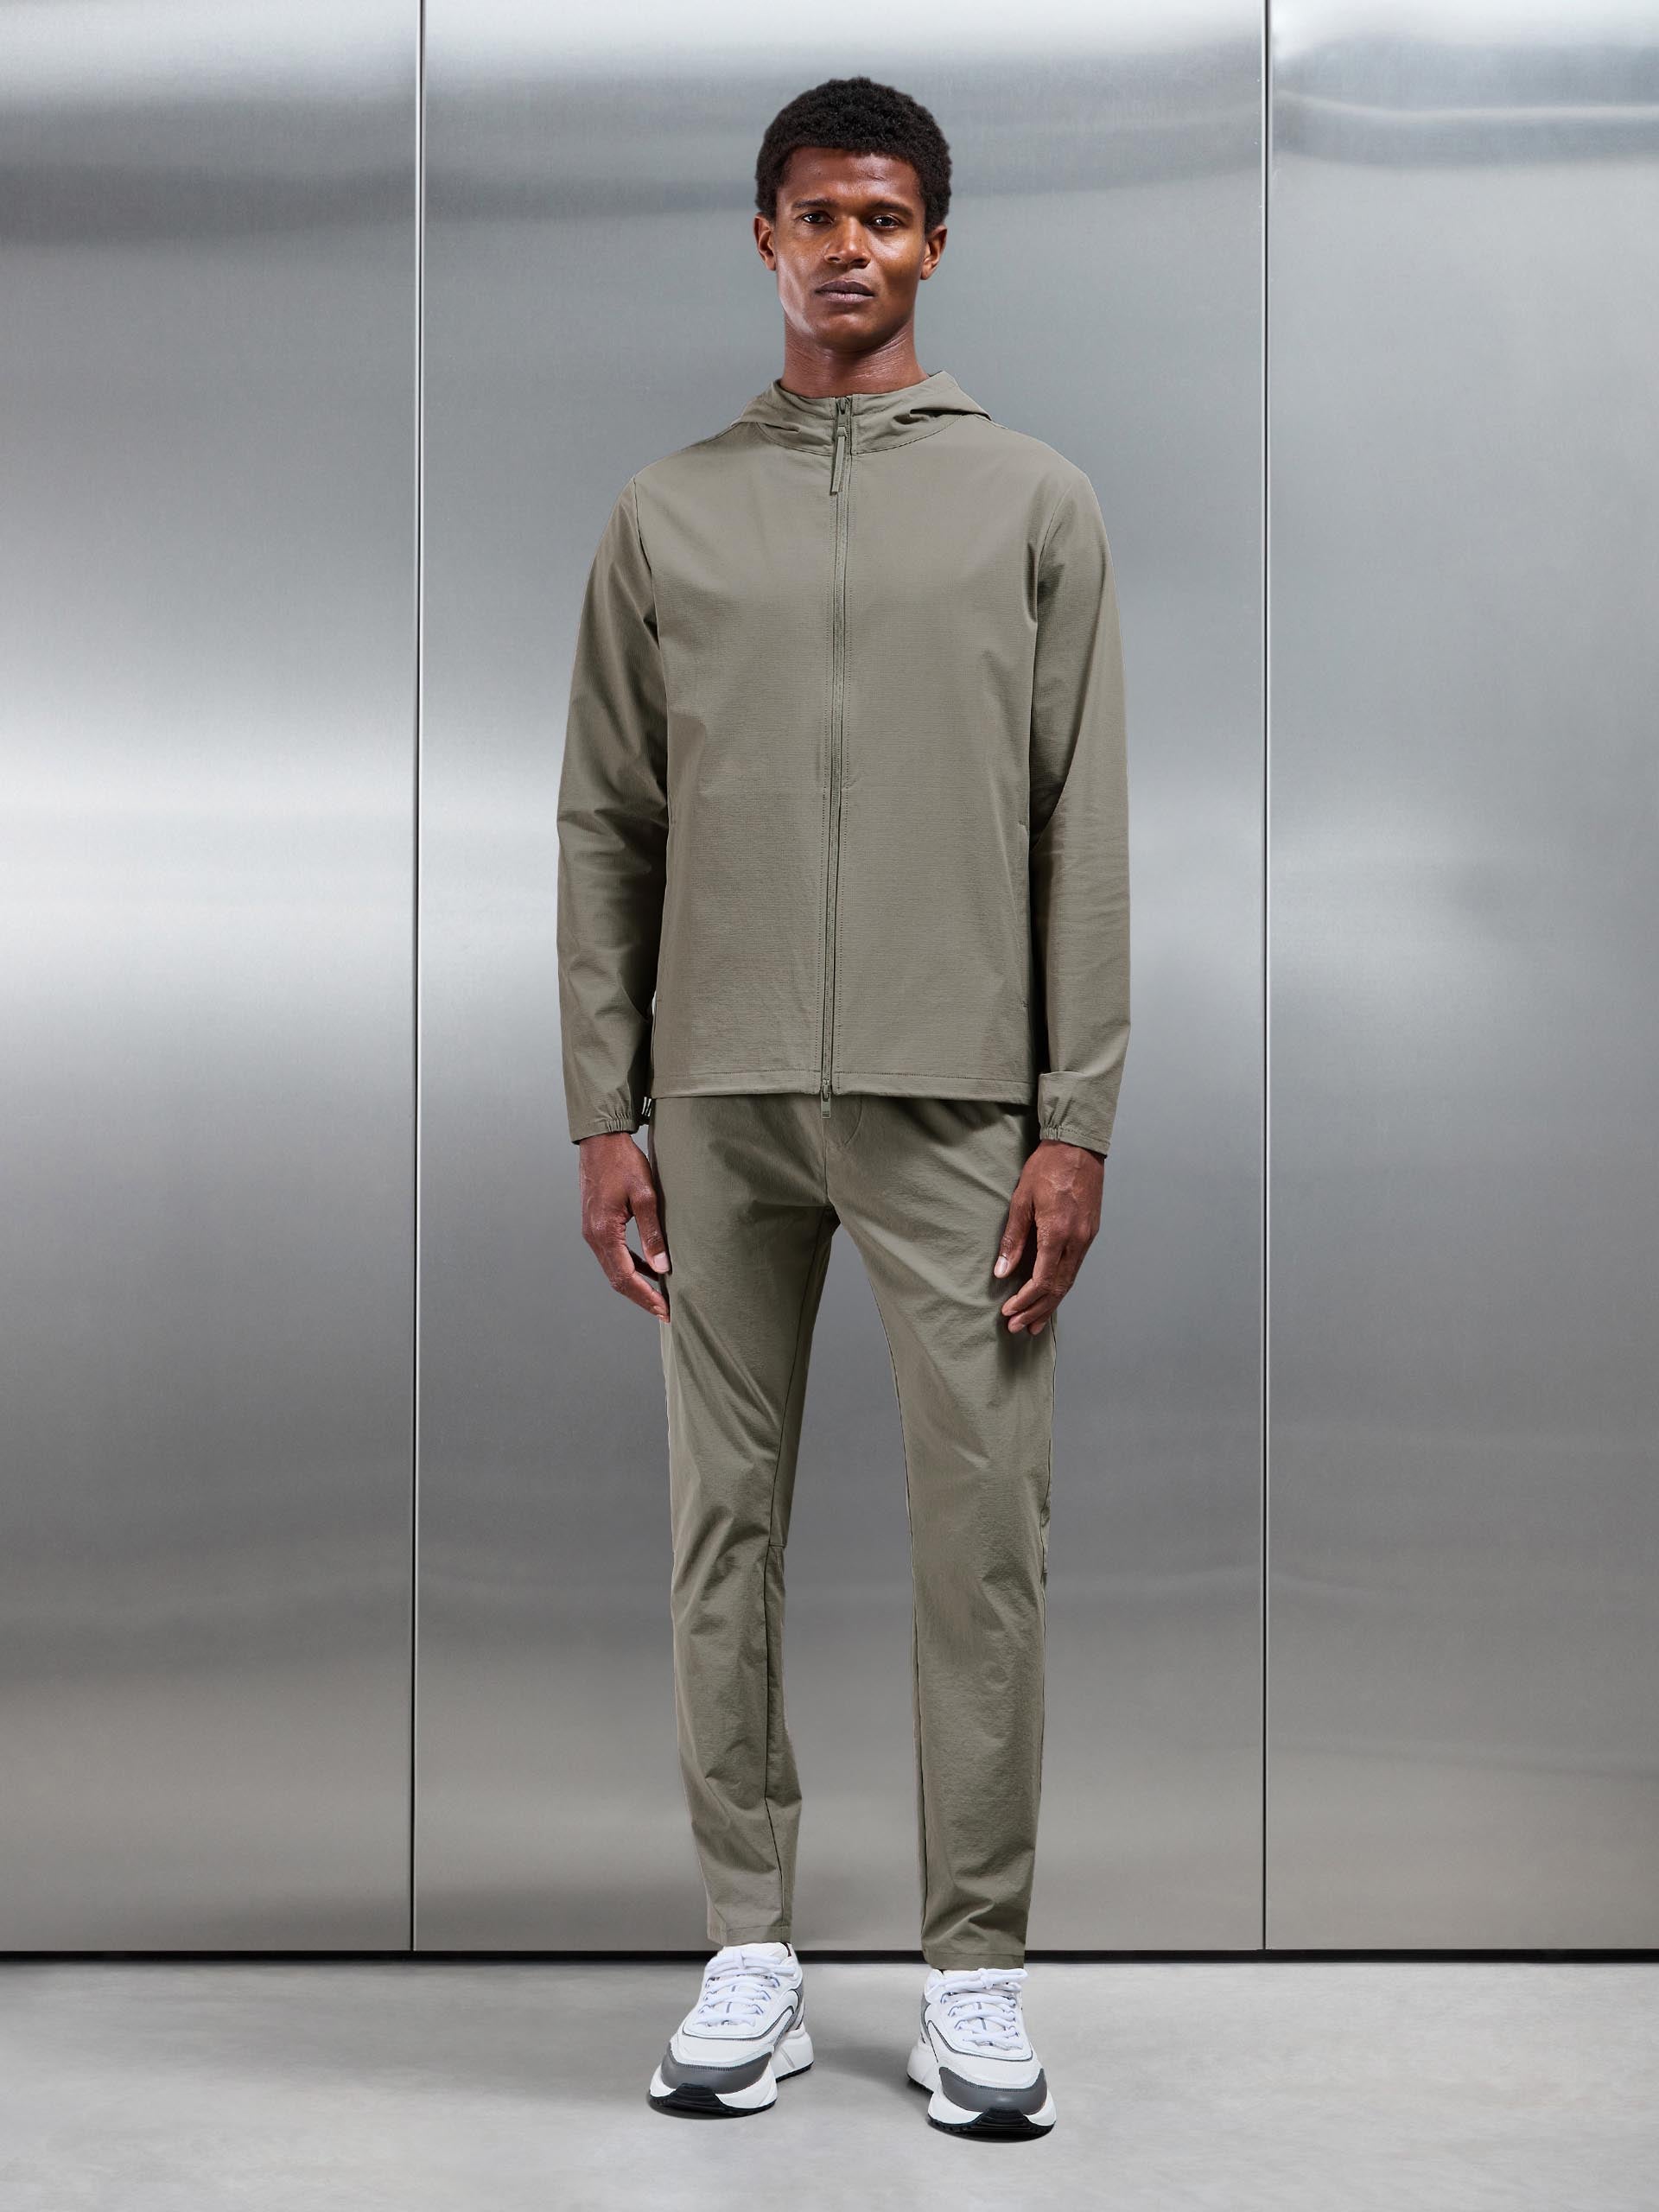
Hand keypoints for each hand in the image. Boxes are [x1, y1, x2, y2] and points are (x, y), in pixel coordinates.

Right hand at [577, 1130, 671, 1319]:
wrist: (600, 1141)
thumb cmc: (623, 1163)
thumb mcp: (645, 1196)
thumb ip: (653, 1233)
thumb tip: (662, 1267)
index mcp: (604, 1232)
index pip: (624, 1277)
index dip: (645, 1296)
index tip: (664, 1310)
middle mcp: (593, 1236)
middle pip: (616, 1279)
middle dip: (641, 1297)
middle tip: (664, 1310)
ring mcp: (591, 1231)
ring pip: (613, 1268)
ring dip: (635, 1283)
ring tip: (658, 1294)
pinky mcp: (595, 1225)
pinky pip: (611, 1254)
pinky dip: (628, 1266)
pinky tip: (646, 1268)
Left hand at [993, 1138, 1103, 1333]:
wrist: (1078, 1145)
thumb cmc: (1047, 1167)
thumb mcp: (1021, 1200)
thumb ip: (1013, 1239)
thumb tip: (1002, 1272)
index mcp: (1057, 1232)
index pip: (1042, 1280)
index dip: (1024, 1300)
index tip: (1008, 1312)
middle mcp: (1077, 1240)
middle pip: (1058, 1287)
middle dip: (1037, 1311)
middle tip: (1018, 1328)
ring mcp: (1087, 1237)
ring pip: (1069, 1280)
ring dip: (1051, 1303)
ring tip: (1034, 1323)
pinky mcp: (1090, 1232)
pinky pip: (1075, 1267)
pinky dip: (1061, 1286)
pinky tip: (1051, 1295)